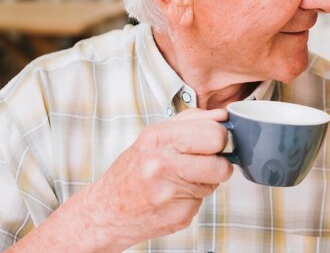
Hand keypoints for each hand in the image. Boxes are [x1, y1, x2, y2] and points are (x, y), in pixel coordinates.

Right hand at [82, 108, 232, 250]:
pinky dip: (193, 199)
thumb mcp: (156, 135)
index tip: (211, 143)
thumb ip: (191, 120)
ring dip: (205, 182)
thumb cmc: (133, 170)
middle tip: (202, 163)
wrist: (106, 210)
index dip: (219, 138)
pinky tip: (174, 196)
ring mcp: (170, 192)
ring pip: (215, 183)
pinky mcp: (178, 215)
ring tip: (180, 179)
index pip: (214, 133)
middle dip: (218, 163)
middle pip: (220, 163)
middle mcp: (163, 164)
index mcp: (159, 138)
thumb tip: (222, 115)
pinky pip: (203, 202)